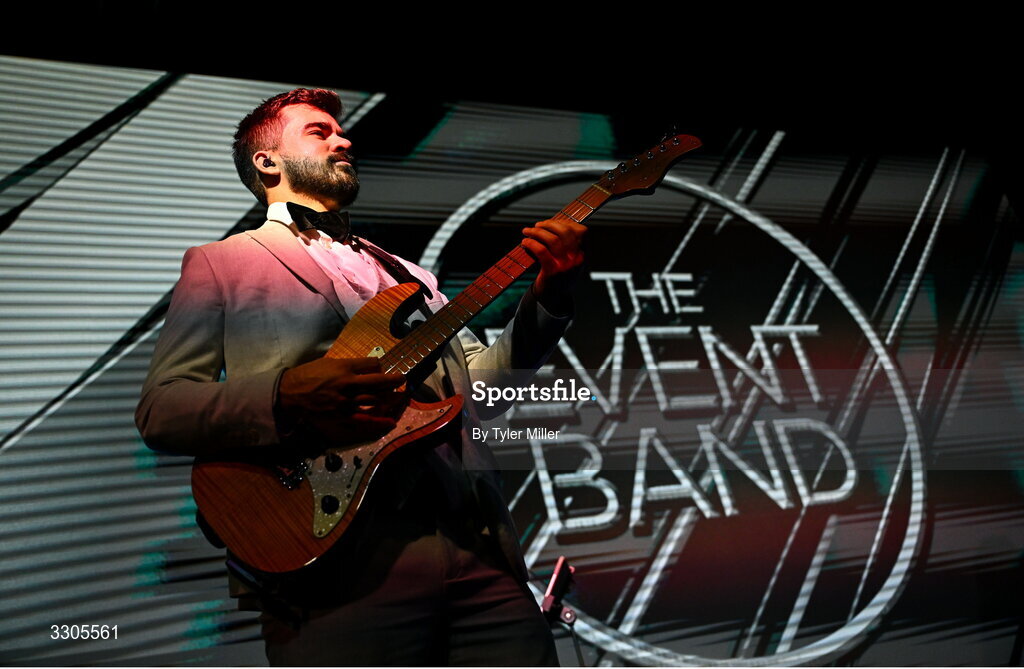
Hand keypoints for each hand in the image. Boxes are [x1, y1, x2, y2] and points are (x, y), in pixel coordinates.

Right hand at [276, 357, 406, 444]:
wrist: (290, 393)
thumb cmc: (309, 374)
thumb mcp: (329, 362)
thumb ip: (350, 364)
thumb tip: (370, 366)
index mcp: (345, 367)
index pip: (373, 364)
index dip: (380, 366)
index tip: (383, 368)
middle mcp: (349, 384)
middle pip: (379, 382)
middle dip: (394, 381)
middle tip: (402, 380)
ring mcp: (346, 401)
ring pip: (376, 400)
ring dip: (391, 398)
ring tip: (401, 397)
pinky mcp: (342, 416)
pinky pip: (365, 420)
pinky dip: (379, 421)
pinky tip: (391, 421)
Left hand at [521, 218, 585, 313]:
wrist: (553, 299)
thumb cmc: (558, 276)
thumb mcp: (570, 261)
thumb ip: (567, 245)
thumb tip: (553, 224)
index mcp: (582, 254)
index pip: (581, 231)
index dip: (565, 222)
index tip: (553, 222)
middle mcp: (576, 259)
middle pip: (566, 232)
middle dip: (549, 224)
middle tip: (537, 225)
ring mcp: (565, 266)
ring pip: (553, 240)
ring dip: (537, 232)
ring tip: (528, 231)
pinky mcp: (552, 272)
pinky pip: (541, 251)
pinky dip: (532, 243)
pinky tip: (525, 242)